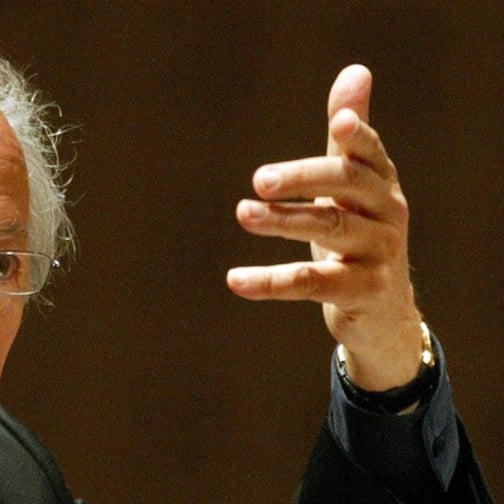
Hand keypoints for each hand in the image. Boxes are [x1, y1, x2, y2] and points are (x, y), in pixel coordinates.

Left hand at [227, 64, 423, 390]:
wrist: (384, 313)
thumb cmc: (359, 237)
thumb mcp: (353, 188)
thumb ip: (347, 138)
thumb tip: (354, 72)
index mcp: (380, 183)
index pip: (368, 153)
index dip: (358, 137)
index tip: (339, 125)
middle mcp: (386, 213)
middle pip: (345, 186)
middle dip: (302, 178)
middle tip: (258, 180)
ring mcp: (379, 254)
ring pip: (329, 230)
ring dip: (282, 221)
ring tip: (243, 213)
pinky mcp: (363, 292)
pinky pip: (312, 283)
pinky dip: (271, 282)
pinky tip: (236, 280)